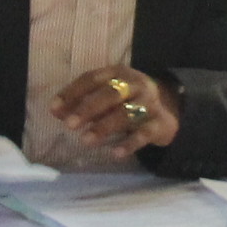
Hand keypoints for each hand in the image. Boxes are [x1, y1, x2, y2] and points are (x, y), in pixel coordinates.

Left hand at [53, 65, 180, 154]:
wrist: (171, 107)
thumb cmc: (129, 100)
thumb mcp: (107, 96)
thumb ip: (83, 102)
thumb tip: (56, 111)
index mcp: (118, 73)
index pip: (92, 78)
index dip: (72, 92)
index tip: (55, 108)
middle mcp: (135, 85)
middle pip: (110, 94)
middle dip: (88, 109)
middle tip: (70, 125)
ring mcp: (149, 103)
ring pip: (126, 114)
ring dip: (104, 126)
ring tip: (86, 140)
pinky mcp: (159, 123)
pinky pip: (144, 134)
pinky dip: (130, 143)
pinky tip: (115, 153)